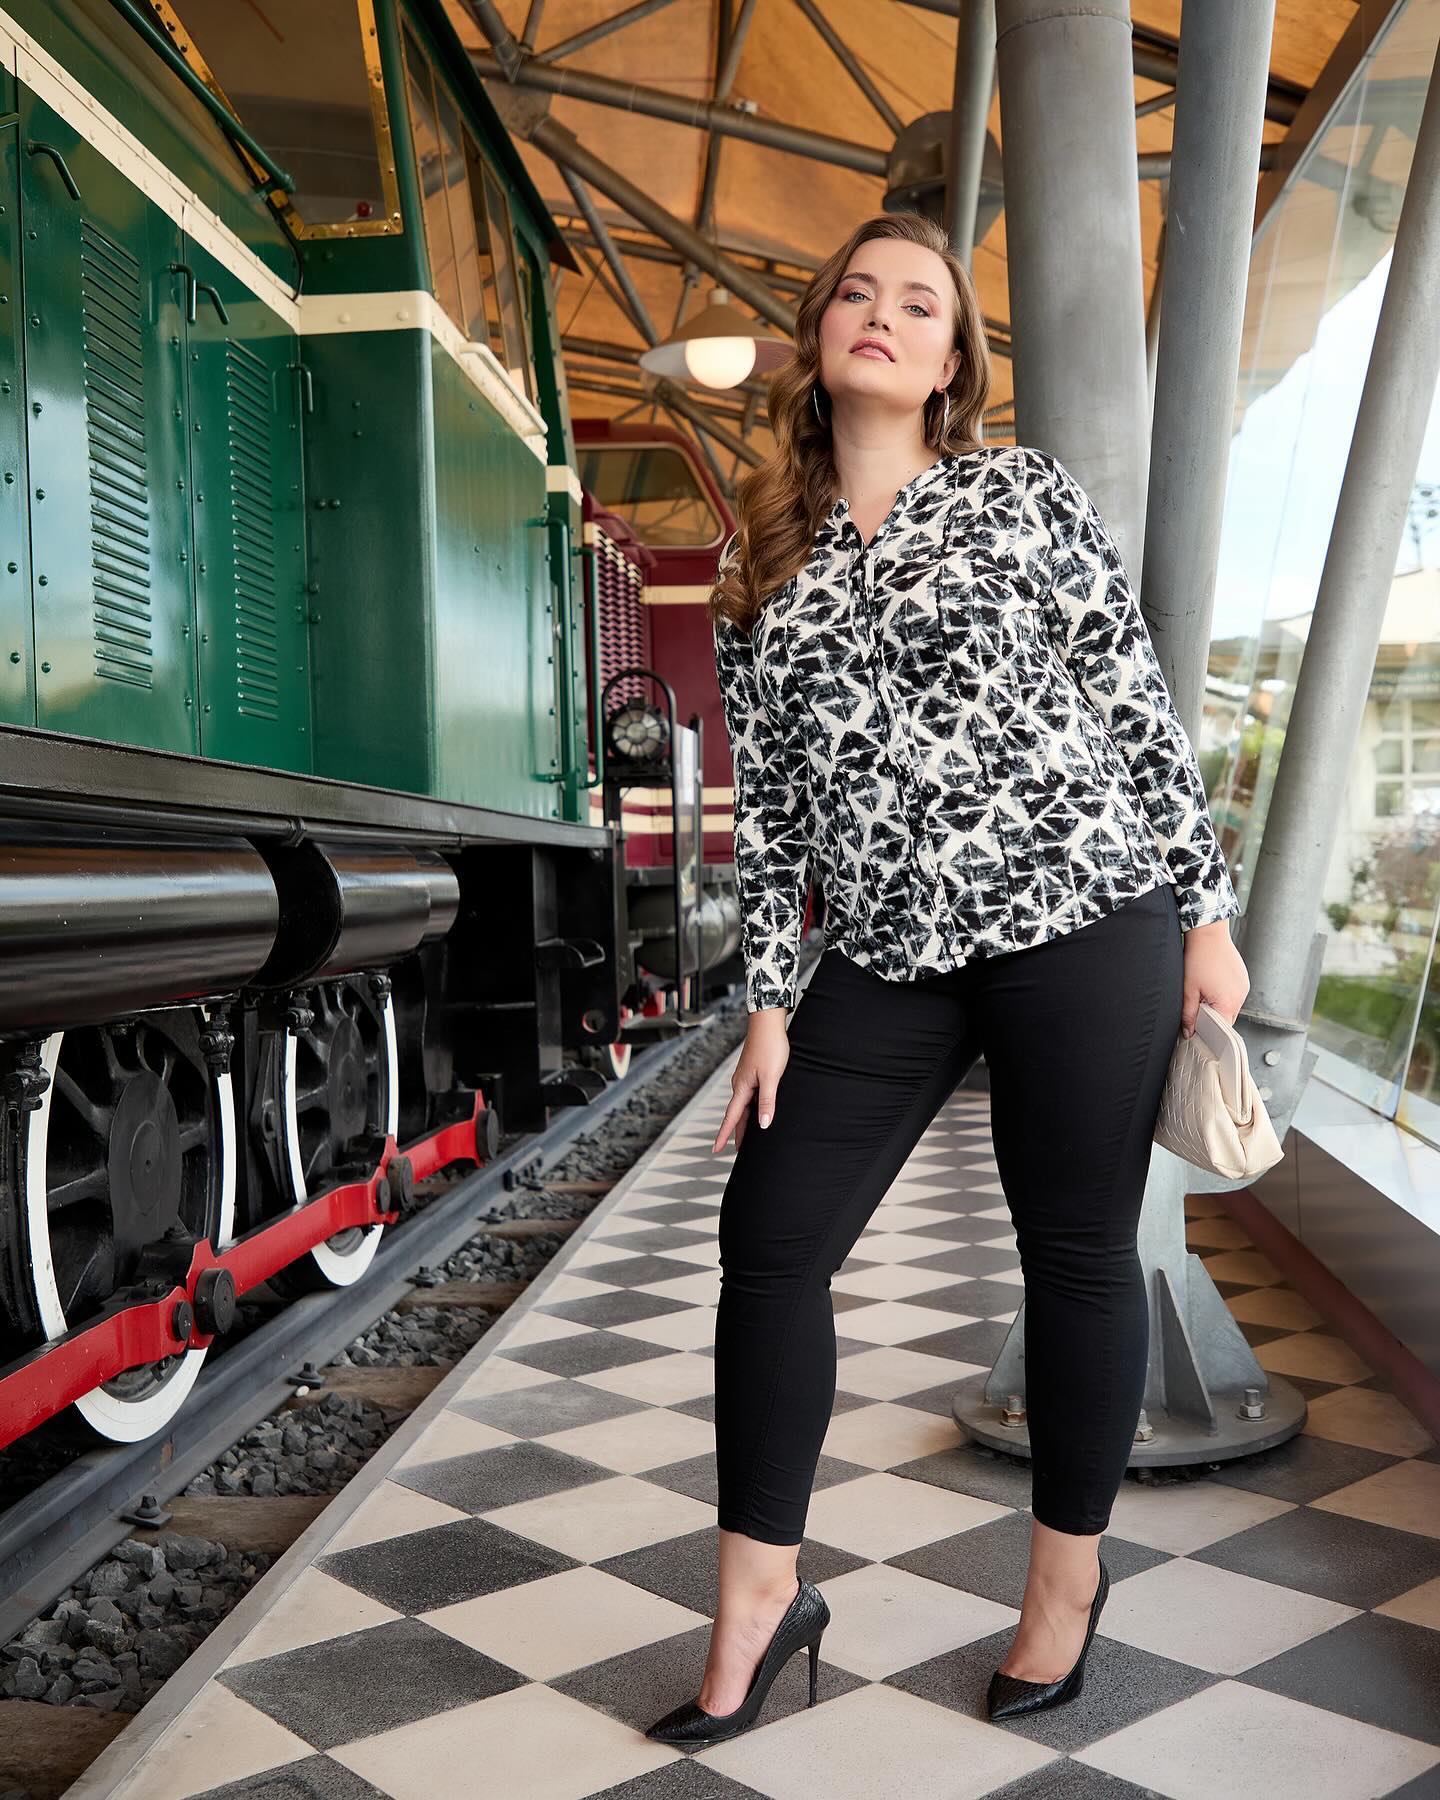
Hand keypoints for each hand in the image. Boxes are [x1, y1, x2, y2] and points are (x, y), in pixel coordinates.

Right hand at [714, 1011, 789, 1150]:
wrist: (768, 1023)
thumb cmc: (771, 1047)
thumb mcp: (772, 1077)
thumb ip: (768, 1101)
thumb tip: (763, 1125)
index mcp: (742, 1087)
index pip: (731, 1117)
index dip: (724, 1135)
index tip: (716, 1150)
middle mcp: (740, 1084)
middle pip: (737, 1114)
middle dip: (735, 1132)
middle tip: (736, 1151)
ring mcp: (746, 1078)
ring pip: (744, 1105)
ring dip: (744, 1121)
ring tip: (747, 1136)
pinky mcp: (753, 1072)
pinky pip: (750, 1096)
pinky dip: (751, 1108)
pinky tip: (757, 1110)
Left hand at [1182, 919, 1248, 1034]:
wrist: (1208, 933)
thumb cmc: (1199, 958)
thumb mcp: (1188, 990)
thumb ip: (1189, 1014)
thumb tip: (1189, 1031)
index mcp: (1229, 1002)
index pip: (1222, 1029)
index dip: (1208, 1031)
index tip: (1197, 1027)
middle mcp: (1241, 996)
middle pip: (1227, 1018)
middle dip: (1213, 1016)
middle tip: (1198, 1005)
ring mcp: (1244, 987)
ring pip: (1231, 1006)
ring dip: (1219, 1004)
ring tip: (1205, 989)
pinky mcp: (1243, 978)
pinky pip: (1234, 994)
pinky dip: (1224, 994)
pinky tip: (1212, 983)